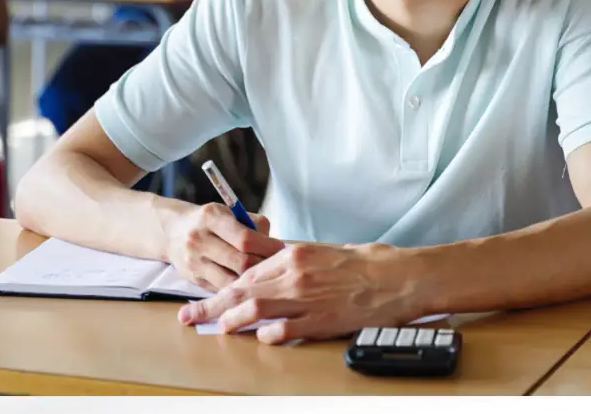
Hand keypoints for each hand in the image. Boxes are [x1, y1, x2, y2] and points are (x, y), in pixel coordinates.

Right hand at [164, 202, 283, 292]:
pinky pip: (223, 290)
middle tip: (277, 266)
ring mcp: (194, 262)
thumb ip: (253, 225)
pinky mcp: (194, 280)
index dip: (267, 247)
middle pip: (240, 262)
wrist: (173, 232)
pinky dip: (239, 289)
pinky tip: (249, 285)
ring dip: (252, 282)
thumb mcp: (229, 213)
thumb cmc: (210, 222)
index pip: (245, 238)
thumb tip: (276, 247)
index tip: (281, 249)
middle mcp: (199, 240)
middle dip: (263, 266)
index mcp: (211, 217)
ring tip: (264, 276)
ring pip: (232, 281)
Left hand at [177, 242, 420, 344]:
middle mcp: (296, 274)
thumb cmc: (368, 263)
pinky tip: (260, 338)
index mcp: (296, 254)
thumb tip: (272, 269)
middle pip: (243, 290)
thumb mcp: (326, 251)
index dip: (225, 286)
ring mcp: (307, 298)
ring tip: (219, 327)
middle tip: (190, 315)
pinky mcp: (321, 320)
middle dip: (213, 304)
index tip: (208, 296)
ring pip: (256, 309)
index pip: (248, 271)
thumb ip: (296, 260)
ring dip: (233, 320)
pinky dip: (268, 334)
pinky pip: (285, 329)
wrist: (400, 277)